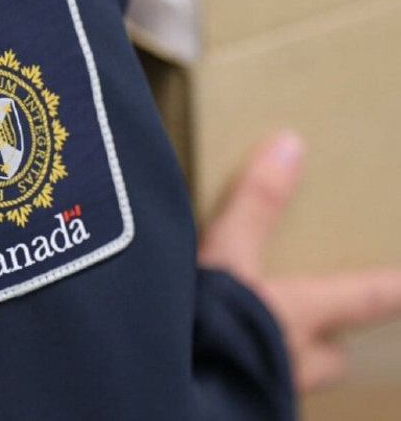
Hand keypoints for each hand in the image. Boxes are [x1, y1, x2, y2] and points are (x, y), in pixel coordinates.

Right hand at [198, 131, 400, 391]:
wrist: (162, 391)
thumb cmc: (206, 329)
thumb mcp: (226, 256)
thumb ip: (254, 205)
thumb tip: (289, 144)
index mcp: (300, 315)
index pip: (366, 298)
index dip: (393, 288)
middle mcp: (293, 359)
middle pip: (329, 354)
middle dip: (326, 339)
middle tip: (316, 324)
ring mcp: (264, 389)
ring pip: (290, 375)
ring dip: (279, 359)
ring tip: (253, 342)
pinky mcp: (226, 405)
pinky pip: (247, 389)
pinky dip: (237, 374)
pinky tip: (213, 366)